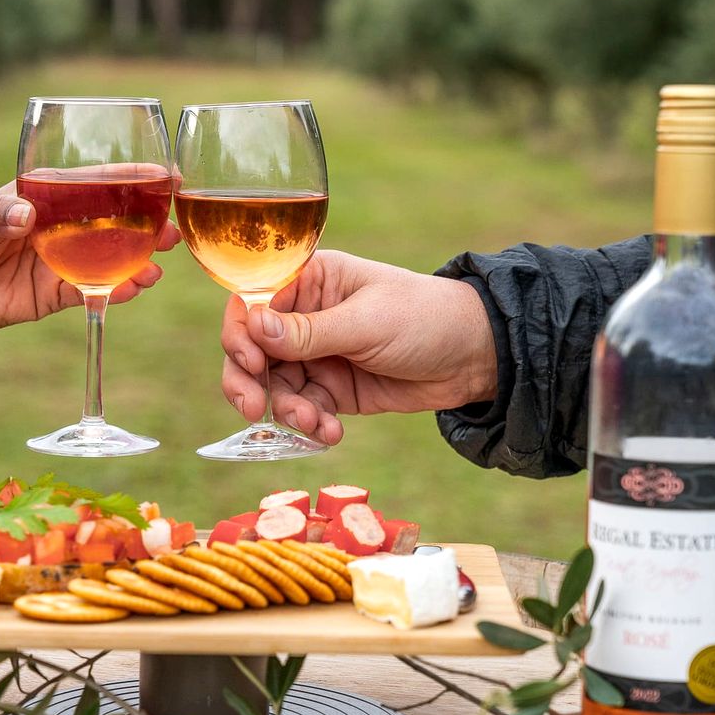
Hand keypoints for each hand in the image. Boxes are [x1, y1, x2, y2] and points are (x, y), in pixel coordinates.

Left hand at [0, 173, 179, 336]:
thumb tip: (23, 215)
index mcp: (45, 196)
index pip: (95, 183)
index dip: (131, 179)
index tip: (166, 176)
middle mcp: (61, 228)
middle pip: (114, 222)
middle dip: (147, 224)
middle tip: (172, 229)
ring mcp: (61, 262)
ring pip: (111, 258)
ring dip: (139, 260)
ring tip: (159, 262)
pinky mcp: (54, 295)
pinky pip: (91, 291)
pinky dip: (115, 290)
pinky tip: (135, 287)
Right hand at [220, 250, 497, 444]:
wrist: (473, 357)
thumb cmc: (424, 317)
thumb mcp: (366, 322)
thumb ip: (309, 332)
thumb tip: (254, 327)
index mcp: (310, 281)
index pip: (252, 303)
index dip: (241, 334)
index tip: (252, 363)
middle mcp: (304, 317)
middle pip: (252, 350)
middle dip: (249, 382)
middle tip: (254, 409)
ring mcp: (317, 355)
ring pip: (274, 387)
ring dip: (286, 410)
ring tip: (314, 423)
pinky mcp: (332, 390)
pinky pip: (303, 410)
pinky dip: (310, 426)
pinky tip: (330, 433)